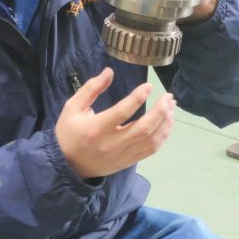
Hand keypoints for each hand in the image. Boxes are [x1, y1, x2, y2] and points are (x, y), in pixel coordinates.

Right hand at [55, 67, 175, 179]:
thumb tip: (109, 72)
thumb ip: (91, 89)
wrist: (67, 166)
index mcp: (96, 128)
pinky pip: (150, 150)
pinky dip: (162, 137)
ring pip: (150, 140)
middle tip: (168, 97)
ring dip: (165, 123)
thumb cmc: (69, 134)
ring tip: (171, 108)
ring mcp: (122, 155)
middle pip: (143, 128)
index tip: (149, 86)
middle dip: (160, 111)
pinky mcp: (128, 162)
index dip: (138, 97)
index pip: (122, 112)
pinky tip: (167, 124)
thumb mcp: (72, 108)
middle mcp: (112, 143)